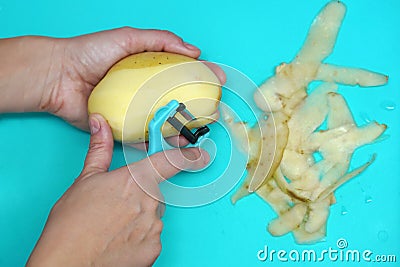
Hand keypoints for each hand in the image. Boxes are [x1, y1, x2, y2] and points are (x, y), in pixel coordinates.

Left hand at [0, 27, 224, 128]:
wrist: (59, 76)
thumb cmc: (90, 53)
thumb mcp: (128, 38)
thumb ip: (160, 40)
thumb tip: (193, 51)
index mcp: (147, 69)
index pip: (181, 73)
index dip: (201, 76)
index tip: (218, 81)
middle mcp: (143, 91)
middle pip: (176, 100)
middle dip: (198, 107)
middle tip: (213, 110)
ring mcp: (134, 110)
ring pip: (164, 121)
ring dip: (183, 127)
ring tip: (198, 129)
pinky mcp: (121, 127)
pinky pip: (143, 136)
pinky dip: (158, 141)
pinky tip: (174, 142)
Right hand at [26, 113, 208, 266]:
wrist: (67, 260)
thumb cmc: (72, 223)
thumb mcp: (85, 179)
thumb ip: (99, 149)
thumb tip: (99, 124)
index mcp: (135, 179)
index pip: (170, 162)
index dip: (189, 156)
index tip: (200, 155)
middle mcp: (149, 201)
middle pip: (155, 193)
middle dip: (141, 196)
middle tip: (117, 206)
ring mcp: (154, 226)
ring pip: (154, 216)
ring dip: (140, 217)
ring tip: (114, 226)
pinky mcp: (154, 248)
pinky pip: (153, 236)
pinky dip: (140, 237)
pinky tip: (120, 240)